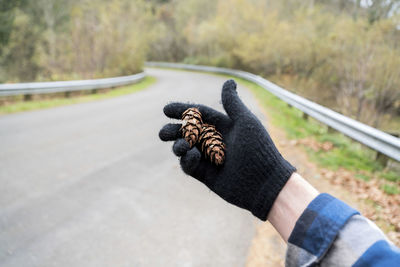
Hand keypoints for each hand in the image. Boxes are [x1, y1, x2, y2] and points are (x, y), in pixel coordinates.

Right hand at [159, 80, 295, 219]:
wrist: (264, 182)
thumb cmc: (258, 149)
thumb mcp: (245, 122)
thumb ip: (233, 103)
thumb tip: (228, 81)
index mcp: (223, 126)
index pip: (198, 115)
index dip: (182, 111)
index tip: (166, 110)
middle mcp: (214, 140)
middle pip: (187, 132)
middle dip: (174, 131)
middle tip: (163, 134)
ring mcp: (208, 158)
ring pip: (185, 148)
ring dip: (178, 145)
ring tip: (182, 145)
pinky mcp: (205, 174)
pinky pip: (189, 165)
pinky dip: (187, 160)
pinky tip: (192, 156)